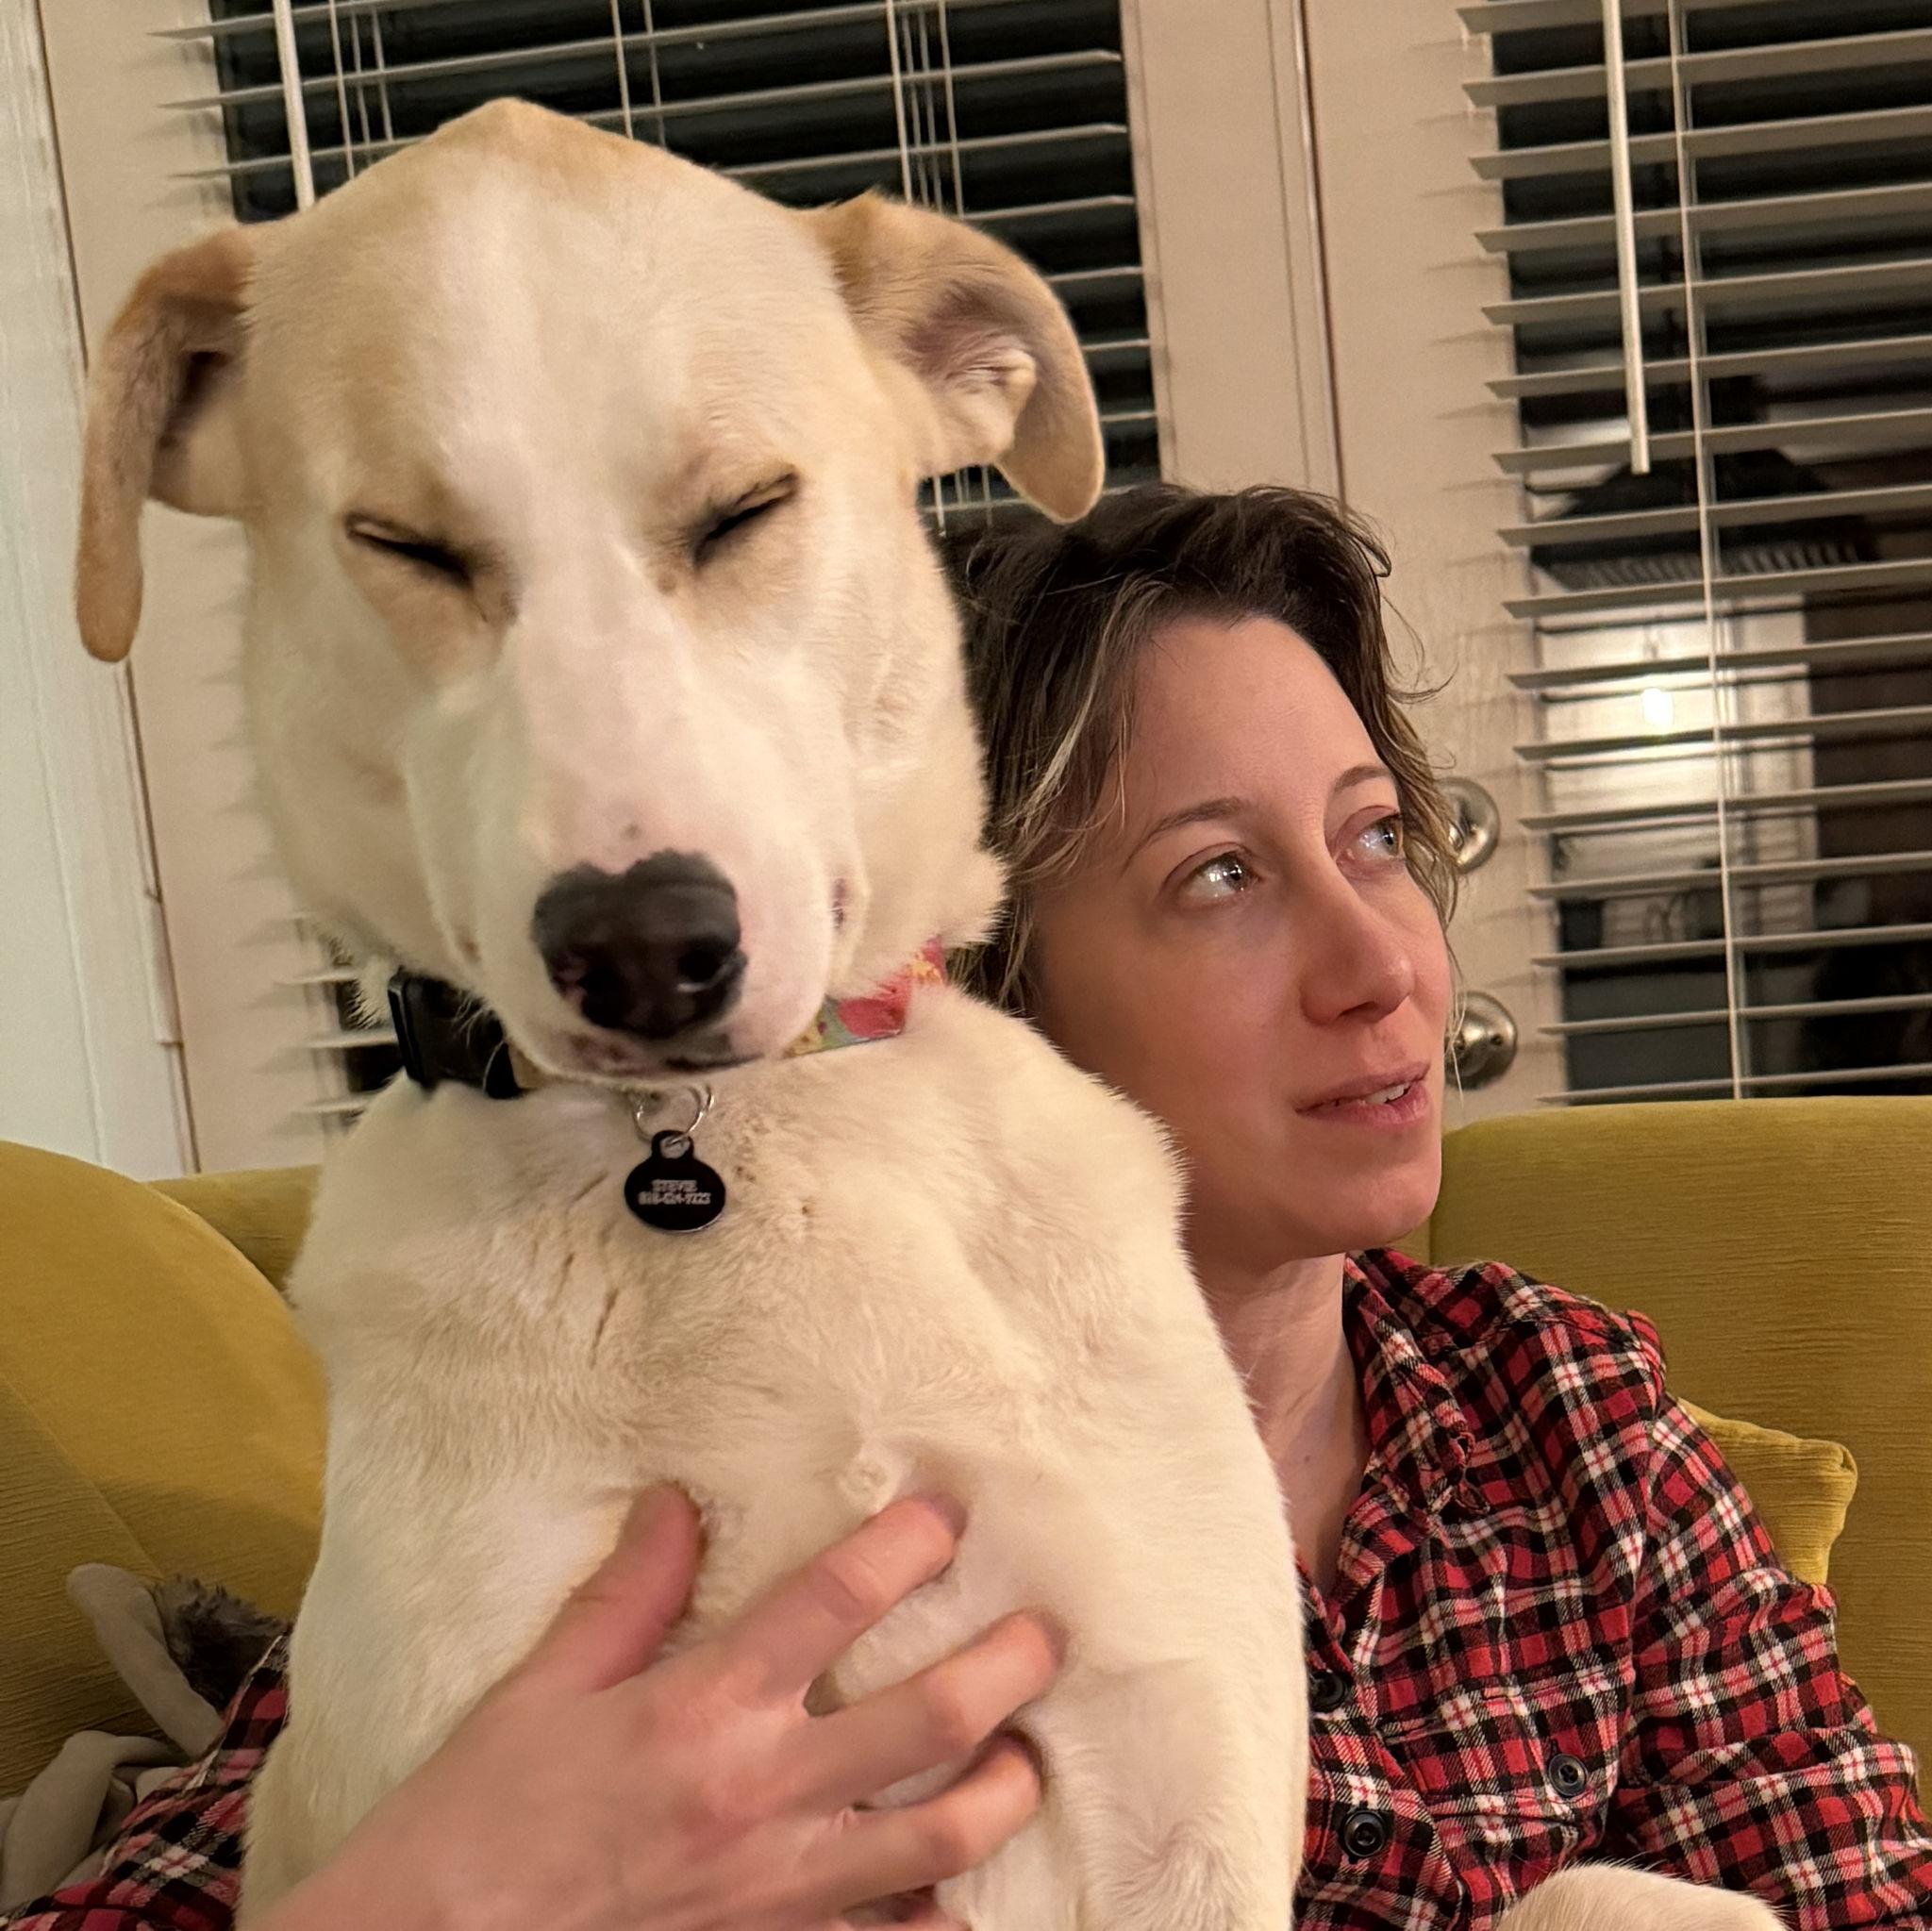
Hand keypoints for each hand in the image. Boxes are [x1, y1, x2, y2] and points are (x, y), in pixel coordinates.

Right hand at [264, 1485, 1061, 1930]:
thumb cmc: (477, 1825)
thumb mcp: (543, 1691)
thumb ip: (628, 1596)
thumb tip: (677, 1504)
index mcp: (707, 1708)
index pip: (837, 1601)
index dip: (907, 1544)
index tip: (949, 1513)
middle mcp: (764, 1794)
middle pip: (932, 1718)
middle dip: (1009, 1665)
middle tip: (1045, 1633)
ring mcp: (781, 1891)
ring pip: (943, 1841)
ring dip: (1004, 1792)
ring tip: (1027, 1757)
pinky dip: (934, 1922)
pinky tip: (957, 1896)